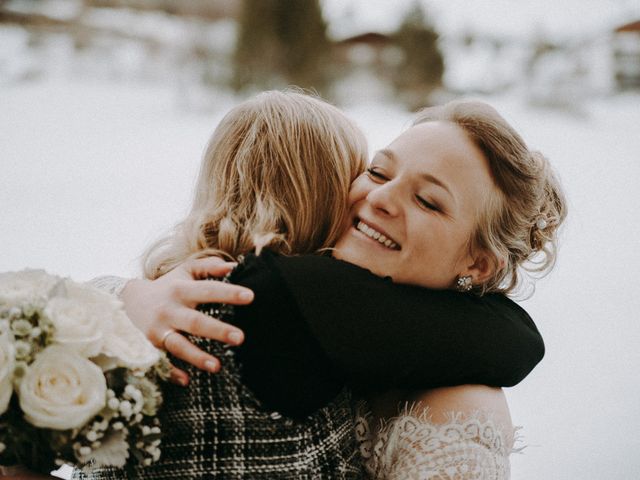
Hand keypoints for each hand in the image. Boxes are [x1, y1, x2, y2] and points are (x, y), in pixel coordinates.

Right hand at [121, 256, 253, 384]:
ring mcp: (158, 331)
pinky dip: (172, 372)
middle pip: (195, 322)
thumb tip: (235, 266)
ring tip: (218, 366)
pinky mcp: (149, 348)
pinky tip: (186, 381)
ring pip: (178, 346)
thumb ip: (209, 266)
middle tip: (240, 337)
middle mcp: (169, 311)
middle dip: (217, 330)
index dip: (228, 293)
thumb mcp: (185, 271)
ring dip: (197, 357)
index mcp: (181, 290)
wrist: (126, 301)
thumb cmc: (168, 286)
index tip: (250, 296)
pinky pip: (161, 363)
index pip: (208, 290)